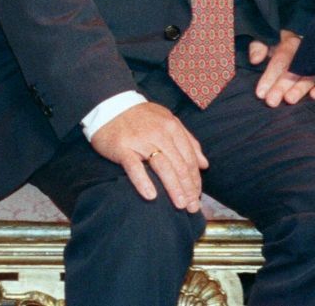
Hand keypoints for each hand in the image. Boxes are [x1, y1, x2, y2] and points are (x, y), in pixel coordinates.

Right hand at [92, 101, 208, 210]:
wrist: (110, 105)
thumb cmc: (141, 117)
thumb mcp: (168, 121)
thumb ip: (188, 141)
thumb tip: (204, 164)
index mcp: (172, 128)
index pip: (189, 158)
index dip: (195, 179)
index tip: (198, 196)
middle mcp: (160, 134)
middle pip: (179, 165)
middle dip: (188, 188)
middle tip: (193, 208)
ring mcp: (141, 141)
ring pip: (162, 167)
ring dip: (173, 188)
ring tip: (180, 205)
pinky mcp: (123, 148)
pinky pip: (134, 167)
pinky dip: (143, 182)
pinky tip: (151, 196)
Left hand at [249, 30, 314, 106]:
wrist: (299, 42)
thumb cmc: (278, 45)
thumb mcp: (266, 41)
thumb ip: (258, 47)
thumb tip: (255, 59)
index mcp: (290, 42)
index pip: (281, 59)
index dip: (270, 76)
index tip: (261, 93)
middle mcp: (306, 51)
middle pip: (295, 69)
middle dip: (282, 86)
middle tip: (271, 101)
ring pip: (310, 76)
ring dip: (300, 89)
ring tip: (289, 100)